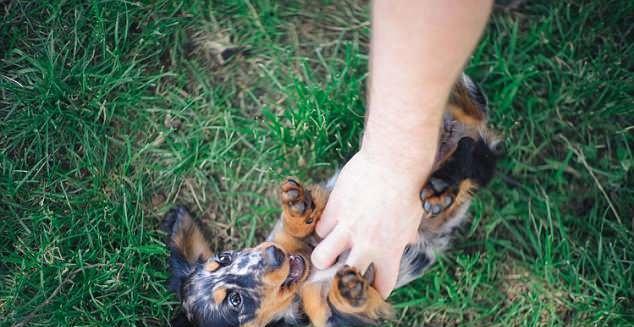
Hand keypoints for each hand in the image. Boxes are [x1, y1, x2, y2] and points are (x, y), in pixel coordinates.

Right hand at [311, 150, 429, 297]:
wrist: (395, 162)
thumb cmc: (409, 188)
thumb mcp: (412, 220)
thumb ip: (402, 237)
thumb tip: (404, 242)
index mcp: (390, 250)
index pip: (382, 285)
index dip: (377, 289)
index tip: (373, 286)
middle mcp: (367, 244)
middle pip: (344, 278)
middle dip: (341, 279)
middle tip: (340, 273)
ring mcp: (347, 227)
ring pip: (321, 257)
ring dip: (323, 258)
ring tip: (326, 254)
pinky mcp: (334, 209)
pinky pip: (321, 228)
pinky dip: (324, 228)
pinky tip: (330, 223)